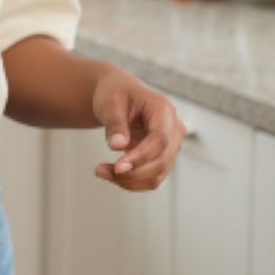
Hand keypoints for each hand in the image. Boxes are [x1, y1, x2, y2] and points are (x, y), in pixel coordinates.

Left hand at [92, 69, 184, 189]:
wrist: (119, 95)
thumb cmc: (116, 93)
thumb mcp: (109, 103)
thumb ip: (115, 123)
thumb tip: (118, 146)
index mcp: (164, 109)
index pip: (160, 139)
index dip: (141, 156)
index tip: (118, 167)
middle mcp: (174, 129)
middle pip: (162, 161)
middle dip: (132, 173)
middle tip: (101, 171)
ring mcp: (171, 146)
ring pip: (156, 175)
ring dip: (129, 180)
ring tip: (101, 171)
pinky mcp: (162, 158)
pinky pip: (150, 178)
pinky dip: (130, 181)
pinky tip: (110, 173)